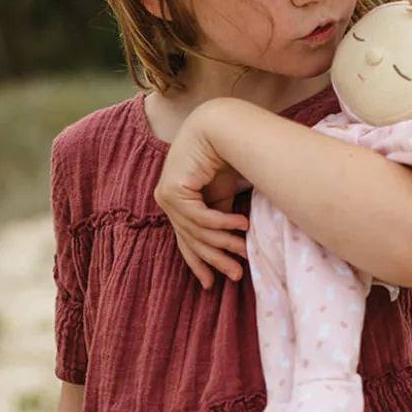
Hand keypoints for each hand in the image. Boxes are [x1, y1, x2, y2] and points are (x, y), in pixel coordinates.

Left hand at [154, 104, 249, 288]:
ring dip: (224, 243)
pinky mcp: (172, 191)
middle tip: (236, 275)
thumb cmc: (225, 156)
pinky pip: (200, 218)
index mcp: (177, 202)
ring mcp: (166, 196)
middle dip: (215, 259)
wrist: (221, 128)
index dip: (199, 262)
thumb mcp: (222, 194)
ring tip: (245, 251)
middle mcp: (167, 200)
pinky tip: (243, 227)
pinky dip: (222, 224)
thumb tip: (229, 245)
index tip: (213, 283)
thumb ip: (220, 217)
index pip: (185, 240)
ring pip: (197, 232)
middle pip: (191, 240)